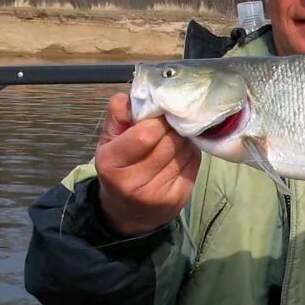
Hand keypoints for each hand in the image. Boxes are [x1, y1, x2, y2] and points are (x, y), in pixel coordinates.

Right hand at [95, 93, 200, 236]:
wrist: (129, 212)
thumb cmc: (119, 166)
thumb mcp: (109, 140)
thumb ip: (120, 113)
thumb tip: (142, 92)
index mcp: (111, 163)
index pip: (146, 133)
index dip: (157, 119)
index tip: (159, 114)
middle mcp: (134, 182)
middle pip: (170, 141)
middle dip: (172, 127)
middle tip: (170, 123)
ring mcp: (159, 194)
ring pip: (185, 150)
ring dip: (183, 138)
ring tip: (174, 137)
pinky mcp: (179, 198)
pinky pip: (194, 162)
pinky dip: (191, 152)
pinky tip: (181, 152)